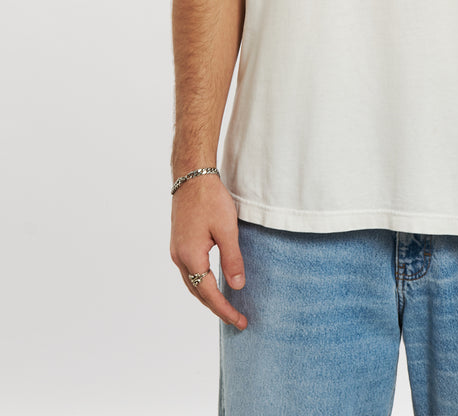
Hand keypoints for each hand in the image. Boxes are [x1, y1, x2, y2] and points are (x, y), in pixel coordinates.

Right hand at [170, 174, 247, 328]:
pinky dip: (201, 283)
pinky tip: (212, 283)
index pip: (208, 293)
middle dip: (216, 308)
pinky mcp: (179, 243)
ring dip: (207, 297)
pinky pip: (189, 272)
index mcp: (191, 257)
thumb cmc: (210, 199)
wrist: (191, 176)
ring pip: (191, 283)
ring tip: (226, 307)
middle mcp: (179, 258)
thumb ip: (232, 259)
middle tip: (237, 319)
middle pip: (197, 293)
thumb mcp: (227, 229)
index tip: (240, 322)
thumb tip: (237, 287)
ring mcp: (177, 251)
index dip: (225, 309)